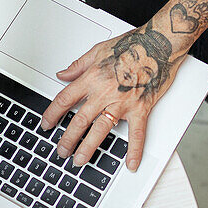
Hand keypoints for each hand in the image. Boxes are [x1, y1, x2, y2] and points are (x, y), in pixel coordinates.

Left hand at [39, 25, 182, 171]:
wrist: (160, 44)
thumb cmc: (133, 44)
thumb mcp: (99, 49)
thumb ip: (79, 65)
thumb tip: (63, 74)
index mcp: (93, 77)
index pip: (65, 99)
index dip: (53, 113)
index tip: (47, 124)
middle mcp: (105, 92)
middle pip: (80, 120)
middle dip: (67, 139)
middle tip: (62, 150)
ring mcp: (123, 102)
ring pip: (100, 130)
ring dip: (88, 148)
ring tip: (80, 160)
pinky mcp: (141, 108)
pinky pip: (136, 133)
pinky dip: (134, 150)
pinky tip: (130, 163)